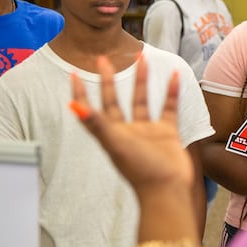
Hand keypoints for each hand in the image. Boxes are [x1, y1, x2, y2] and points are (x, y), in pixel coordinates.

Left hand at [69, 55, 193, 192]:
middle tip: (104, 58)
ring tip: (142, 58)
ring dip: (141, 80)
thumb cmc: (141, 170)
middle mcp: (127, 130)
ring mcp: (148, 131)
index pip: (92, 108)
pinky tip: (173, 76)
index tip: (75, 73)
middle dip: (109, 80)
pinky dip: (171, 92)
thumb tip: (73, 106)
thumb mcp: (116, 144)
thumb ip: (97, 124)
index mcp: (111, 134)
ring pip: (142, 100)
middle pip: (115, 100)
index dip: (82, 93)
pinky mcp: (167, 133)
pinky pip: (169, 108)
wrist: (168, 189)